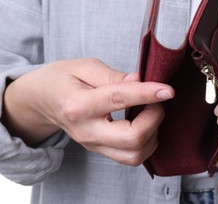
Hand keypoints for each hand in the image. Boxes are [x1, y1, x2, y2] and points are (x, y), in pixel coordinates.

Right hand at [2, 59, 174, 165]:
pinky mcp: (100, 150)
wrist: (41, 101)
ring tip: (149, 112)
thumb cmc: (62, 79)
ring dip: (153, 133)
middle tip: (156, 100)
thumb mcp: (84, 67)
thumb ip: (114, 76)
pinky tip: (145, 124)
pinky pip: (132, 157)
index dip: (147, 94)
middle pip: (132, 138)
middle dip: (154, 118)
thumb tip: (141, 80)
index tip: (168, 90)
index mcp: (78, 104)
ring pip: (135, 154)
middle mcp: (86, 130)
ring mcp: (93, 144)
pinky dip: (147, 142)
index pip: (118, 100)